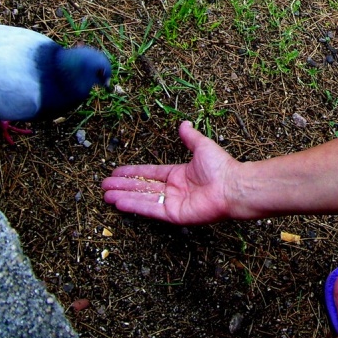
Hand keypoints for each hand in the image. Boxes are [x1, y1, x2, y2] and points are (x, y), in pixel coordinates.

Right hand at [101, 120, 240, 224]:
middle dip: (123, 186)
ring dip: (124, 196)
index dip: (132, 172)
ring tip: (105, 195)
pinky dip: (135, 206)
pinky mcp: (174, 214)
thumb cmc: (221, 167)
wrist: (233, 186)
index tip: (116, 172)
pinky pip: (151, 209)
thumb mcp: (202, 146)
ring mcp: (173, 203)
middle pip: (142, 187)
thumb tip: (184, 123)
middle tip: (104, 186)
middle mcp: (173, 189)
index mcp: (178, 174)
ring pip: (142, 198)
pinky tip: (120, 202)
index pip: (149, 173)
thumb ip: (190, 137)